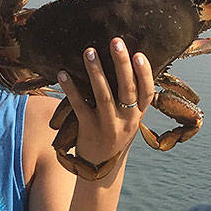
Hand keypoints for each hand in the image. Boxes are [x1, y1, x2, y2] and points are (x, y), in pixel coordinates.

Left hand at [57, 37, 154, 174]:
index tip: (139, 54)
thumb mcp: (128, 118)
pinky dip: (71, 89)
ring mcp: (108, 126)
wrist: (100, 168)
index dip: (145, 74)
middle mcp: (126, 120)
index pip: (147, 92)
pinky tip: (63, 74)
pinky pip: (80, 106)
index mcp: (138, 115)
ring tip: (89, 51)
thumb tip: (125, 61)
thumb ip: (130, 97)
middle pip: (127, 90)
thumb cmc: (114, 133)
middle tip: (116, 42)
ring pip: (104, 96)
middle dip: (122, 65)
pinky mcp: (89, 130)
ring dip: (96, 72)